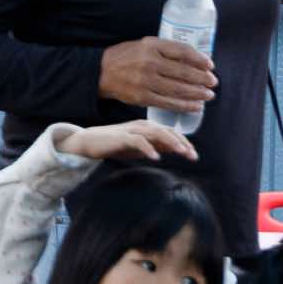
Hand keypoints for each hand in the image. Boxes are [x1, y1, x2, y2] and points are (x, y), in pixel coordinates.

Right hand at [60, 120, 196, 162]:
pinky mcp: (121, 137)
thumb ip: (156, 146)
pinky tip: (156, 158)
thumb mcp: (140, 146)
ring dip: (171, 143)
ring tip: (181, 153)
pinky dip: (149, 149)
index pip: (171, 132)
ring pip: (156, 133)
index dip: (184, 142)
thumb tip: (176, 149)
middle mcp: (142, 125)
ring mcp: (132, 130)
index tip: (194, 155)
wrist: (89, 141)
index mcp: (148, 127)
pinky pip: (138, 141)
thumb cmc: (114, 144)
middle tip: (193, 156)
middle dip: (182, 143)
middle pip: (167, 131)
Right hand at [98, 37, 216, 113]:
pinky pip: (169, 103)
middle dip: (203, 79)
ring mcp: (145, 81)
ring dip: (197, 94)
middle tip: (213, 82)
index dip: (200, 59)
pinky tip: (195, 107)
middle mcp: (149, 62)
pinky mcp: (142, 97)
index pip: (183, 52)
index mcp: (151, 46)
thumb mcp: (143, 45)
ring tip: (208, 96)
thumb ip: (165, 50)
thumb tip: (193, 60)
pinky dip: (185, 106)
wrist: (100, 73)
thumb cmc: (125, 57)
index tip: (210, 65)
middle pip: (184, 72)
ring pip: (179, 89)